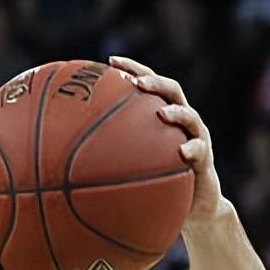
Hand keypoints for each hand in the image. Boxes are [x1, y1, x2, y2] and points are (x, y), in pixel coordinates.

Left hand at [109, 55, 230, 228]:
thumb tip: (63, 162)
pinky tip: (182, 152)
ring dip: (176, 113)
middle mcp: (181, 123)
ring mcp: (197, 139)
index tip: (110, 62)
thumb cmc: (157, 186)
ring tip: (161, 114)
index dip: (132, 69)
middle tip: (136, 84)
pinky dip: (193, 149)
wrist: (194, 208)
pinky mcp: (205, 161)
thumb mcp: (130, 169)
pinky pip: (200, 152)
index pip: (148, 85)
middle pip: (172, 91)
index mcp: (163, 117)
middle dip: (154, 83)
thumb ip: (107, 158)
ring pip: (190, 117)